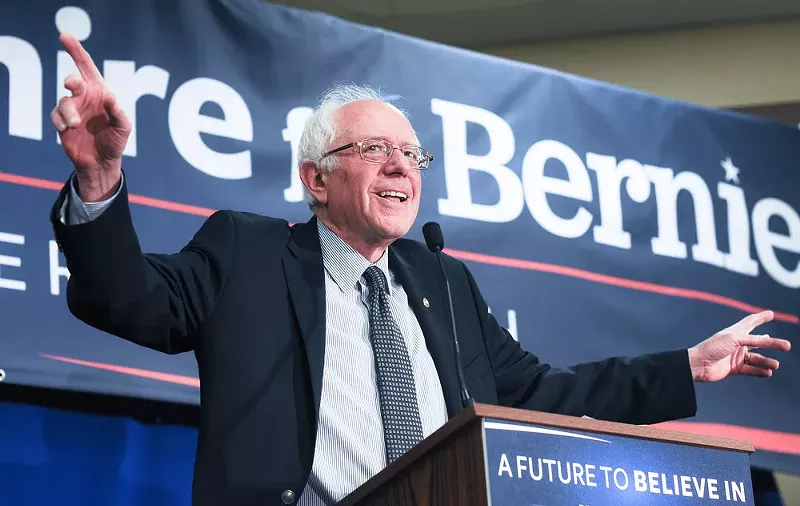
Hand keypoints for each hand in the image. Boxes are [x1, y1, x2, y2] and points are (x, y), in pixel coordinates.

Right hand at [51, 33, 130, 201]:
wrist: (102, 162)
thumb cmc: (115, 142)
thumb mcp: (123, 127)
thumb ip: (118, 112)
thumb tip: (109, 97)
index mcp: (100, 93)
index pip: (87, 67)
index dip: (76, 50)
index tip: (64, 36)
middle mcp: (85, 97)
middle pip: (73, 79)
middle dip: (71, 79)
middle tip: (71, 84)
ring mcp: (73, 109)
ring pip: (64, 100)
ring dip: (68, 111)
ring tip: (74, 125)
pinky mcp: (62, 122)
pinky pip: (56, 115)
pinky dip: (59, 120)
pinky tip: (66, 129)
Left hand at [688, 310, 790, 381]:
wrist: (698, 365)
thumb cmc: (712, 347)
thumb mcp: (733, 340)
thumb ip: (750, 339)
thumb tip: (766, 338)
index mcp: (735, 332)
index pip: (750, 322)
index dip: (760, 318)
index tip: (771, 314)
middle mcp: (737, 343)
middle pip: (759, 342)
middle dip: (773, 343)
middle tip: (787, 346)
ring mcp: (736, 356)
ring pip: (756, 358)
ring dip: (766, 361)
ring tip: (775, 364)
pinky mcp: (734, 368)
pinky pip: (750, 370)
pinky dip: (759, 371)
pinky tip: (768, 372)